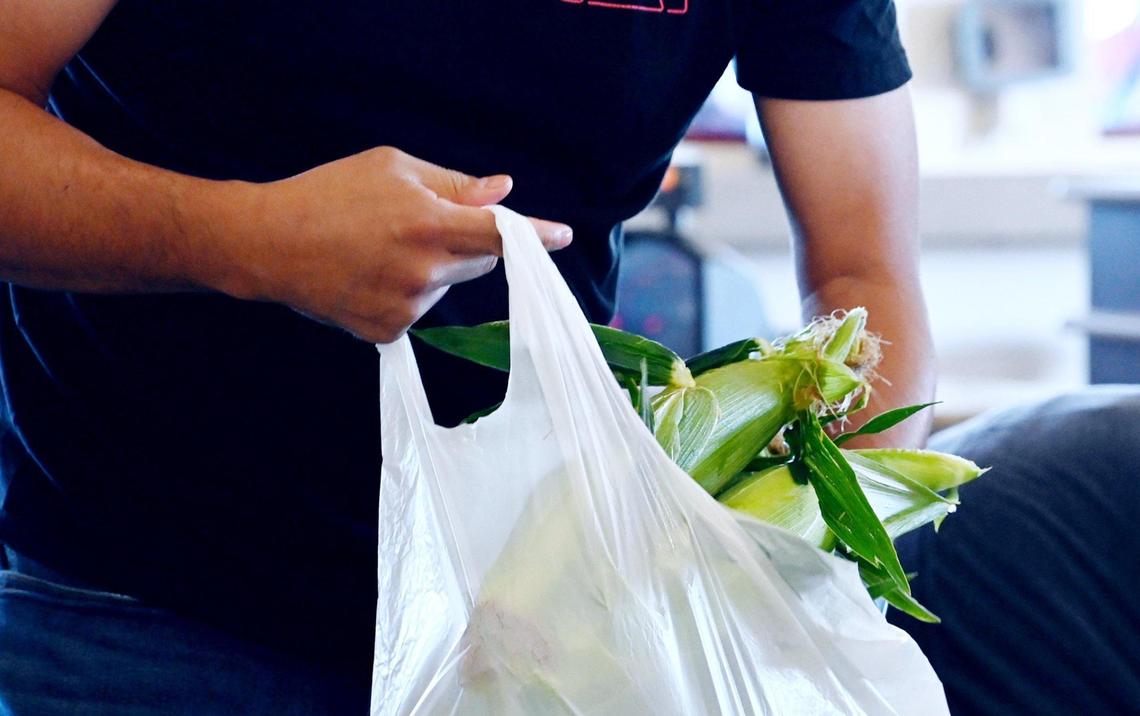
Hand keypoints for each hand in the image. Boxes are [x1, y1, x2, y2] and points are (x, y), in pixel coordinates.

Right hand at [222, 146, 571, 342]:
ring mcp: (407, 307)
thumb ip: (453, 183)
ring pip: (447, 284)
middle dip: (466, 241)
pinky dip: (406, 292)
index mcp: (430, 224)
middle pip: (479, 260)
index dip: (536, 234)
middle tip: (420, 223)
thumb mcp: (391, 169)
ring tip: (379, 249)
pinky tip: (369, 274)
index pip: (500, 233)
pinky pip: (419, 308)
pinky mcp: (388, 331)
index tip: (563, 236)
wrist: (267, 244)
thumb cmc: (328, 194)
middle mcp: (425, 271)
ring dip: (432, 267)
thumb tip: (502, 191)